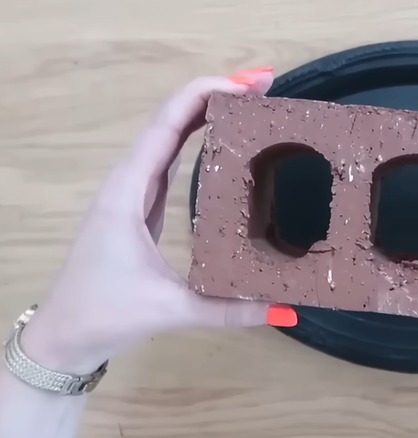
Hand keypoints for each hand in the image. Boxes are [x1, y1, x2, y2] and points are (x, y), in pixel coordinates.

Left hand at [19, 71, 296, 374]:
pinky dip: (196, 137)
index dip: (205, 95)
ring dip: (206, 111)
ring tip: (251, 100)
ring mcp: (133, 190)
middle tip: (264, 85)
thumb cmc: (106, 313)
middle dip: (215, 94)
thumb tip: (287, 309)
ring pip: (169, 135)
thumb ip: (230, 310)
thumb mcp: (172, 310)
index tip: (248, 85)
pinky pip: (169, 156)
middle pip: (171, 119)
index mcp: (129, 192)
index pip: (167, 125)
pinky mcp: (140, 203)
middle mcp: (130, 181)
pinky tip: (222, 136)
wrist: (65, 332)